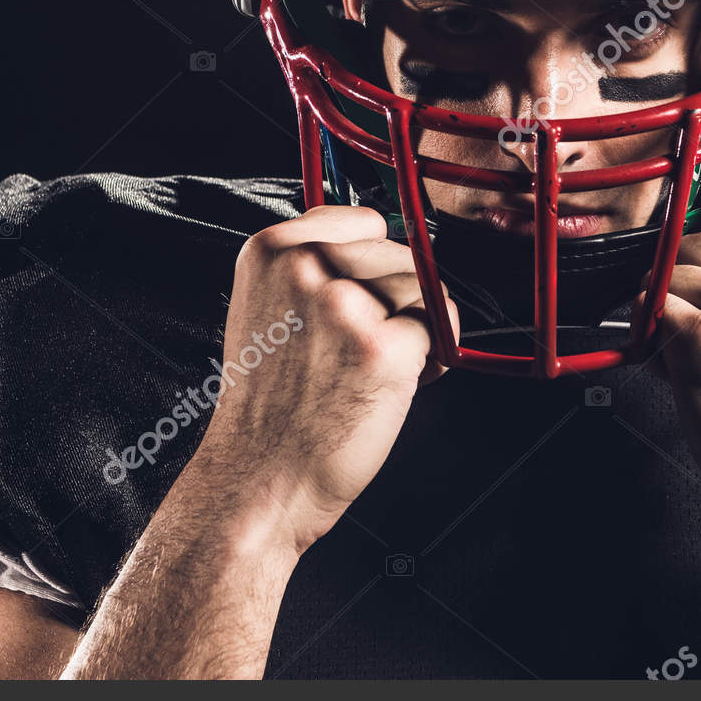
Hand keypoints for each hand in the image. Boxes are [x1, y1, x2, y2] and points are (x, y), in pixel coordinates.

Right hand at [193, 205, 458, 554]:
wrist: (259, 480)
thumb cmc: (273, 405)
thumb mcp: (269, 308)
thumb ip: (315, 267)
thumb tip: (395, 242)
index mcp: (270, 250)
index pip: (364, 220)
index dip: (375, 265)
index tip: (357, 302)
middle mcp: (304, 267)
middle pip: (399, 254)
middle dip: (398, 301)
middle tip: (358, 352)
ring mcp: (343, 304)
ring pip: (422, 289)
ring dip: (416, 329)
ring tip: (369, 370)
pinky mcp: (383, 345)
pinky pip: (440, 329)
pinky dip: (431, 361)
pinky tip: (390, 387)